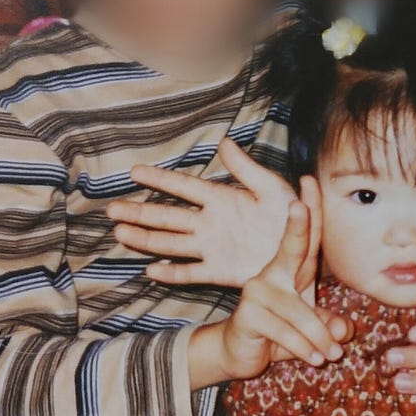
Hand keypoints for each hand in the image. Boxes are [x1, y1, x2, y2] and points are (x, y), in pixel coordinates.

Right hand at [108, 138, 295, 286]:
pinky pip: (192, 273)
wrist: (305, 250)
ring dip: (146, 239)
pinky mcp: (221, 271)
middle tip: (111, 210)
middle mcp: (210, 222)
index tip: (134, 171)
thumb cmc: (292, 215)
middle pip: (168, 216)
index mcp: (222, 198)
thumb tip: (225, 142)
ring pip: (171, 243)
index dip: (160, 180)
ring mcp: (213, 248)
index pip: (184, 187)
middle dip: (139, 212)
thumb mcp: (273, 188)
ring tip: (120, 234)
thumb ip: (247, 169)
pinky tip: (151, 272)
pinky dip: (173, 274)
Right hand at [216, 178, 349, 380]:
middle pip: (292, 249)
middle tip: (300, 205)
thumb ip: (328, 325)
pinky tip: (312, 360)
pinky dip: (302, 349)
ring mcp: (257, 291)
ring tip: (329, 357)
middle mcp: (272, 274)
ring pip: (298, 312)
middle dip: (298, 226)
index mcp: (290, 270)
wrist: (239, 353)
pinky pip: (285, 331)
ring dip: (318, 338)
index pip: (305, 240)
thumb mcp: (310, 328)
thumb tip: (342, 331)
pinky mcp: (248, 313)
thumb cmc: (279, 332)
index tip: (309, 181)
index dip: (310, 212)